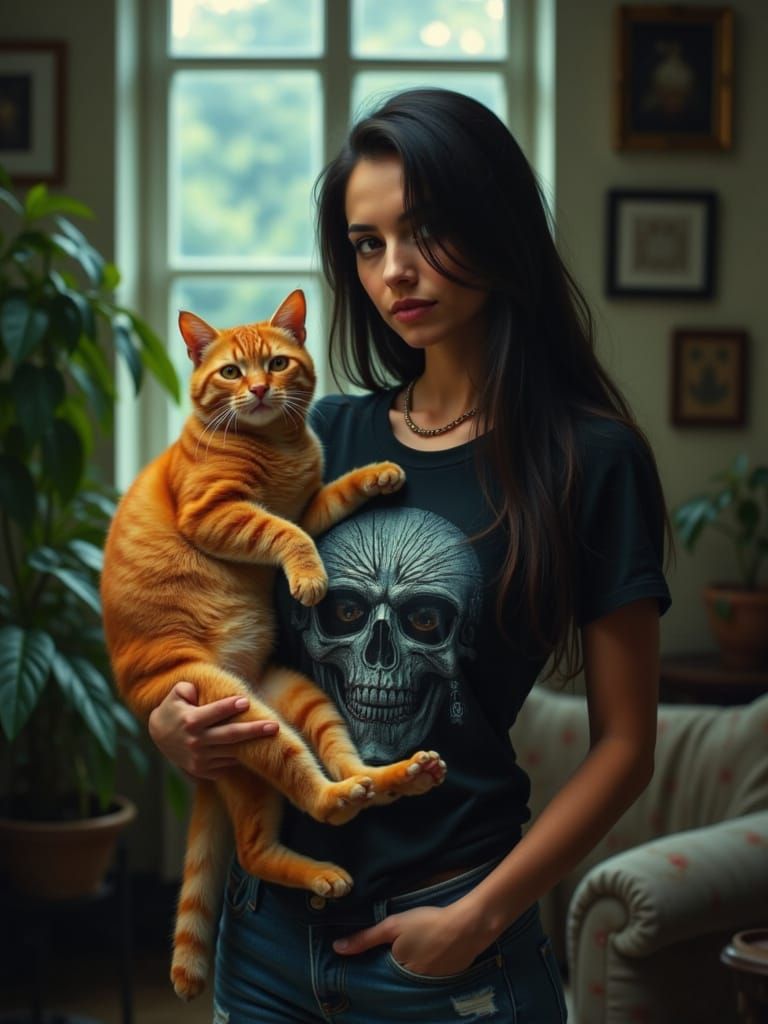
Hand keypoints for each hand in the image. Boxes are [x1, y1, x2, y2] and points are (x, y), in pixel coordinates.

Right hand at [148, 681, 278, 779]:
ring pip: (231, 752)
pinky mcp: (202, 770)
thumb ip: (188, 688)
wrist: (159, 736)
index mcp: (190, 721)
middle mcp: (195, 741)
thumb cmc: (173, 709)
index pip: (215, 712)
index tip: (247, 701)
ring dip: (252, 745)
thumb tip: (199, 691)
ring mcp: (199, 758)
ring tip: (272, 737)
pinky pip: (226, 764)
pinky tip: (253, 749)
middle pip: (230, 735)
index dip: (230, 706)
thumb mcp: (176, 694)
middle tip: (274, 726)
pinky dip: (239, 757)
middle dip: (254, 730)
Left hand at [333, 904, 485, 977]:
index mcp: (397, 971)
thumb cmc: (427, 923)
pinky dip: (426, 969)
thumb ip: (365, 938)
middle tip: (396, 950)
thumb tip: (336, 948)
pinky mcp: (446, 980)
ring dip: (410, 969)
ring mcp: (430, 984)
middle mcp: (412, 984)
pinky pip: (429, 979)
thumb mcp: (393, 925)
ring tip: (413, 951)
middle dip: (392, 969)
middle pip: (396, 978)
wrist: (467, 927)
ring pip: (412, 979)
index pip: (379, 974)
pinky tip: (429, 955)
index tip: (372, 956)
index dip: (375, 965)